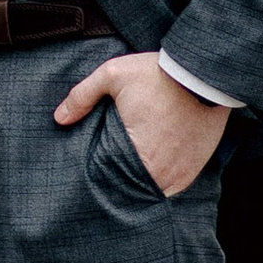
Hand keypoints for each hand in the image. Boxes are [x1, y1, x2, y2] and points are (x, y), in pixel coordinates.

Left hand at [52, 49, 228, 198]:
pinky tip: (153, 167)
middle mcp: (162, 172)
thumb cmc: (158, 73)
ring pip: (155, 189)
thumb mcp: (114, 74)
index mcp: (137, 155)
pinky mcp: (197, 167)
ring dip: (143, 182)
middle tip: (112, 170)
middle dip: (121, 181)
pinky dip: (164, 179)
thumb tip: (59, 118)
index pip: (111, 180)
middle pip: (133, 188)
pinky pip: (175, 185)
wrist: (204, 73)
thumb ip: (83, 96)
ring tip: (132, 170)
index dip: (102, 175)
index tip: (97, 168)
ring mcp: (182, 173)